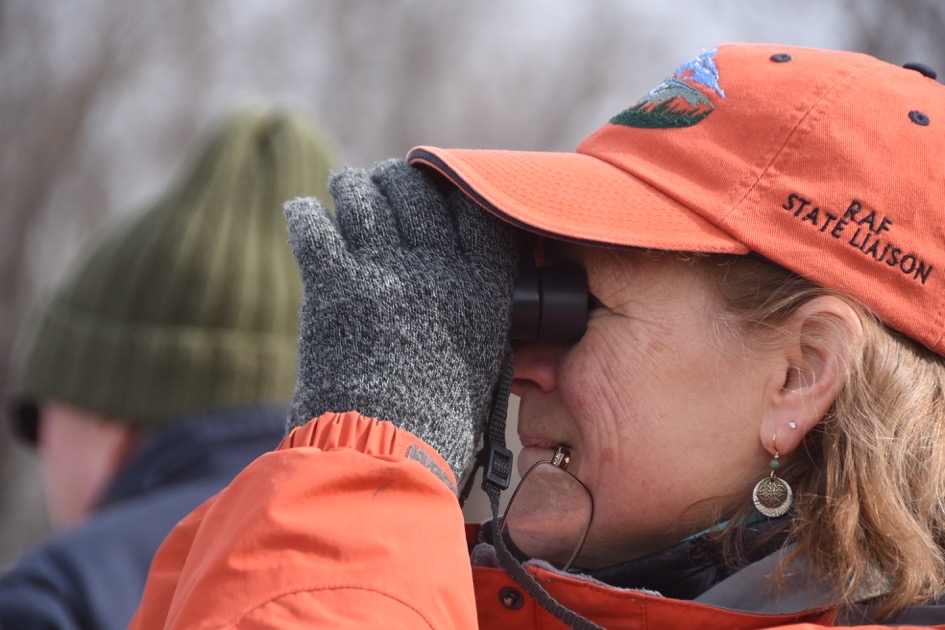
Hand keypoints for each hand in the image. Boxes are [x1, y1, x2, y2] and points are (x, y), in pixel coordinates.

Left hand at [285, 159, 518, 482]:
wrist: (387, 451)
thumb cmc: (438, 419)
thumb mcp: (480, 359)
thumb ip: (471, 308)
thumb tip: (449, 276)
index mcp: (480, 286)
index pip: (472, 209)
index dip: (451, 187)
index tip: (436, 184)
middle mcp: (435, 268)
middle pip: (416, 193)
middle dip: (397, 178)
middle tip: (385, 178)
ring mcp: (383, 272)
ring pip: (364, 198)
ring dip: (351, 186)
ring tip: (345, 184)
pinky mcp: (332, 286)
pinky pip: (313, 227)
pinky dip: (304, 214)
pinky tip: (303, 211)